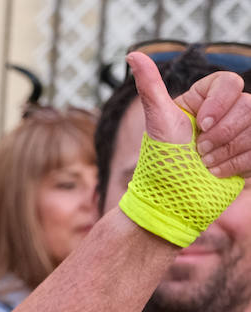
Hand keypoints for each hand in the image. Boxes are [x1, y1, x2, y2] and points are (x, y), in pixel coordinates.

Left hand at [130, 51, 250, 176]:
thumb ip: (150, 86)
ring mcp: (243, 131)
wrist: (173, 197)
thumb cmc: (162, 159)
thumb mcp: (157, 120)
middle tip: (199, 151)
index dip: (220, 104)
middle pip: (249, 106)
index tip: (202, 125)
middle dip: (221, 134)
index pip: (231, 82)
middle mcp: (228, 111)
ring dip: (228, 151)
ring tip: (206, 164)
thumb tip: (133, 54)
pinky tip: (218, 172)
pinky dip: (238, 164)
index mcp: (207, 98)